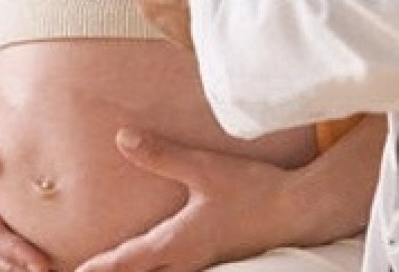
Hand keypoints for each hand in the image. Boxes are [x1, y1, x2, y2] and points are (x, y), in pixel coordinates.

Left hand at [76, 117, 387, 271]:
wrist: (299, 211)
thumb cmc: (253, 190)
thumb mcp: (204, 168)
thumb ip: (161, 155)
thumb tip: (122, 138)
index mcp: (178, 241)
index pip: (128, 261)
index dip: (99, 268)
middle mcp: (187, 260)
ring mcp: (203, 263)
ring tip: (110, 269)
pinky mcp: (216, 260)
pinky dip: (156, 271)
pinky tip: (153, 264)